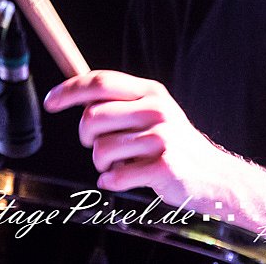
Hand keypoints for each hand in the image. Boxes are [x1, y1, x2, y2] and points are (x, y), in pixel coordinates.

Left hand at [43, 70, 232, 206]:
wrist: (214, 177)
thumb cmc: (174, 146)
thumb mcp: (153, 113)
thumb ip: (120, 103)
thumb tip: (76, 95)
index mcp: (150, 92)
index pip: (100, 81)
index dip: (70, 90)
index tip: (51, 102)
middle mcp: (156, 109)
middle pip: (92, 117)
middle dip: (86, 138)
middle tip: (101, 147)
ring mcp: (161, 137)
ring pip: (99, 150)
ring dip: (102, 165)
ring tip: (122, 165)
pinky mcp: (163, 165)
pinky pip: (115, 176)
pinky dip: (113, 182)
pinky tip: (127, 180)